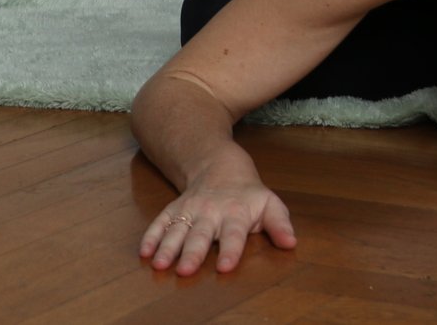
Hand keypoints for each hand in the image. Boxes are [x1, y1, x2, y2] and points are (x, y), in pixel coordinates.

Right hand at [139, 171, 295, 276]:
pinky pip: (160, 221)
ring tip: (160, 264)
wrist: (219, 165)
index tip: (225, 267)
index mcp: (236, 213)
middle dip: (193, 253)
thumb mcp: (269, 203)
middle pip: (201, 235)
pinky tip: (144, 252)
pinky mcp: (174, 210)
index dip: (230, 251)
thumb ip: (279, 224)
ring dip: (167, 247)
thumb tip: (291, 243)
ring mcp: (190, 210)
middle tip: (185, 270)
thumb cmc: (248, 193)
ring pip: (177, 229)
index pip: (234, 234)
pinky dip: (151, 236)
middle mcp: (210, 212)